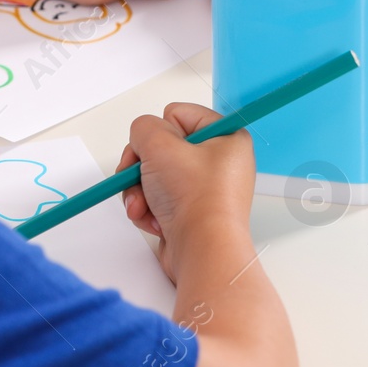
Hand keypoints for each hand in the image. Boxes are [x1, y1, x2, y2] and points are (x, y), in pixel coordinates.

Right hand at [120, 103, 254, 282]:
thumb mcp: (160, 145)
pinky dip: (148, 209)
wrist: (202, 252)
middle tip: (141, 177)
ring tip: (145, 206)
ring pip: (154, 175)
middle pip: (161, 147)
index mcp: (227, 137)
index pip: (178, 114)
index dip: (160, 131)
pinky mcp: (190, 212)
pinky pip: (157, 199)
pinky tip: (152, 220)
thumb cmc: (196, 200)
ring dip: (141, 190)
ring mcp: (204, 189)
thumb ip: (144, 127)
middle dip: (143, 166)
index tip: (159, 149)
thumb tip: (141, 137)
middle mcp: (219, 162)